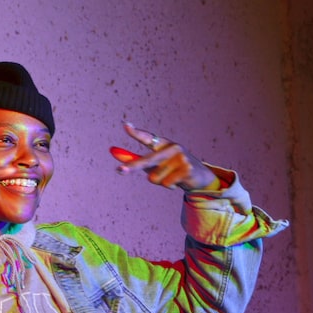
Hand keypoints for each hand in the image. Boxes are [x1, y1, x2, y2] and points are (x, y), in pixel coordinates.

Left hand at [110, 122, 226, 193]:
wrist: (199, 176)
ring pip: (155, 178)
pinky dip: (169, 186)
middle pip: (148, 161)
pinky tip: (179, 181)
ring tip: (171, 177)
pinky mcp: (187, 169)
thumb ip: (134, 158)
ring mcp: (181, 158)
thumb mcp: (154, 163)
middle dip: (133, 167)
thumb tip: (112, 151)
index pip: (148, 138)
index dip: (137, 133)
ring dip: (160, 182)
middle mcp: (172, 148)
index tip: (126, 126)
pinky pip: (166, 183)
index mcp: (163, 144)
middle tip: (119, 170)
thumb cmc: (171, 168)